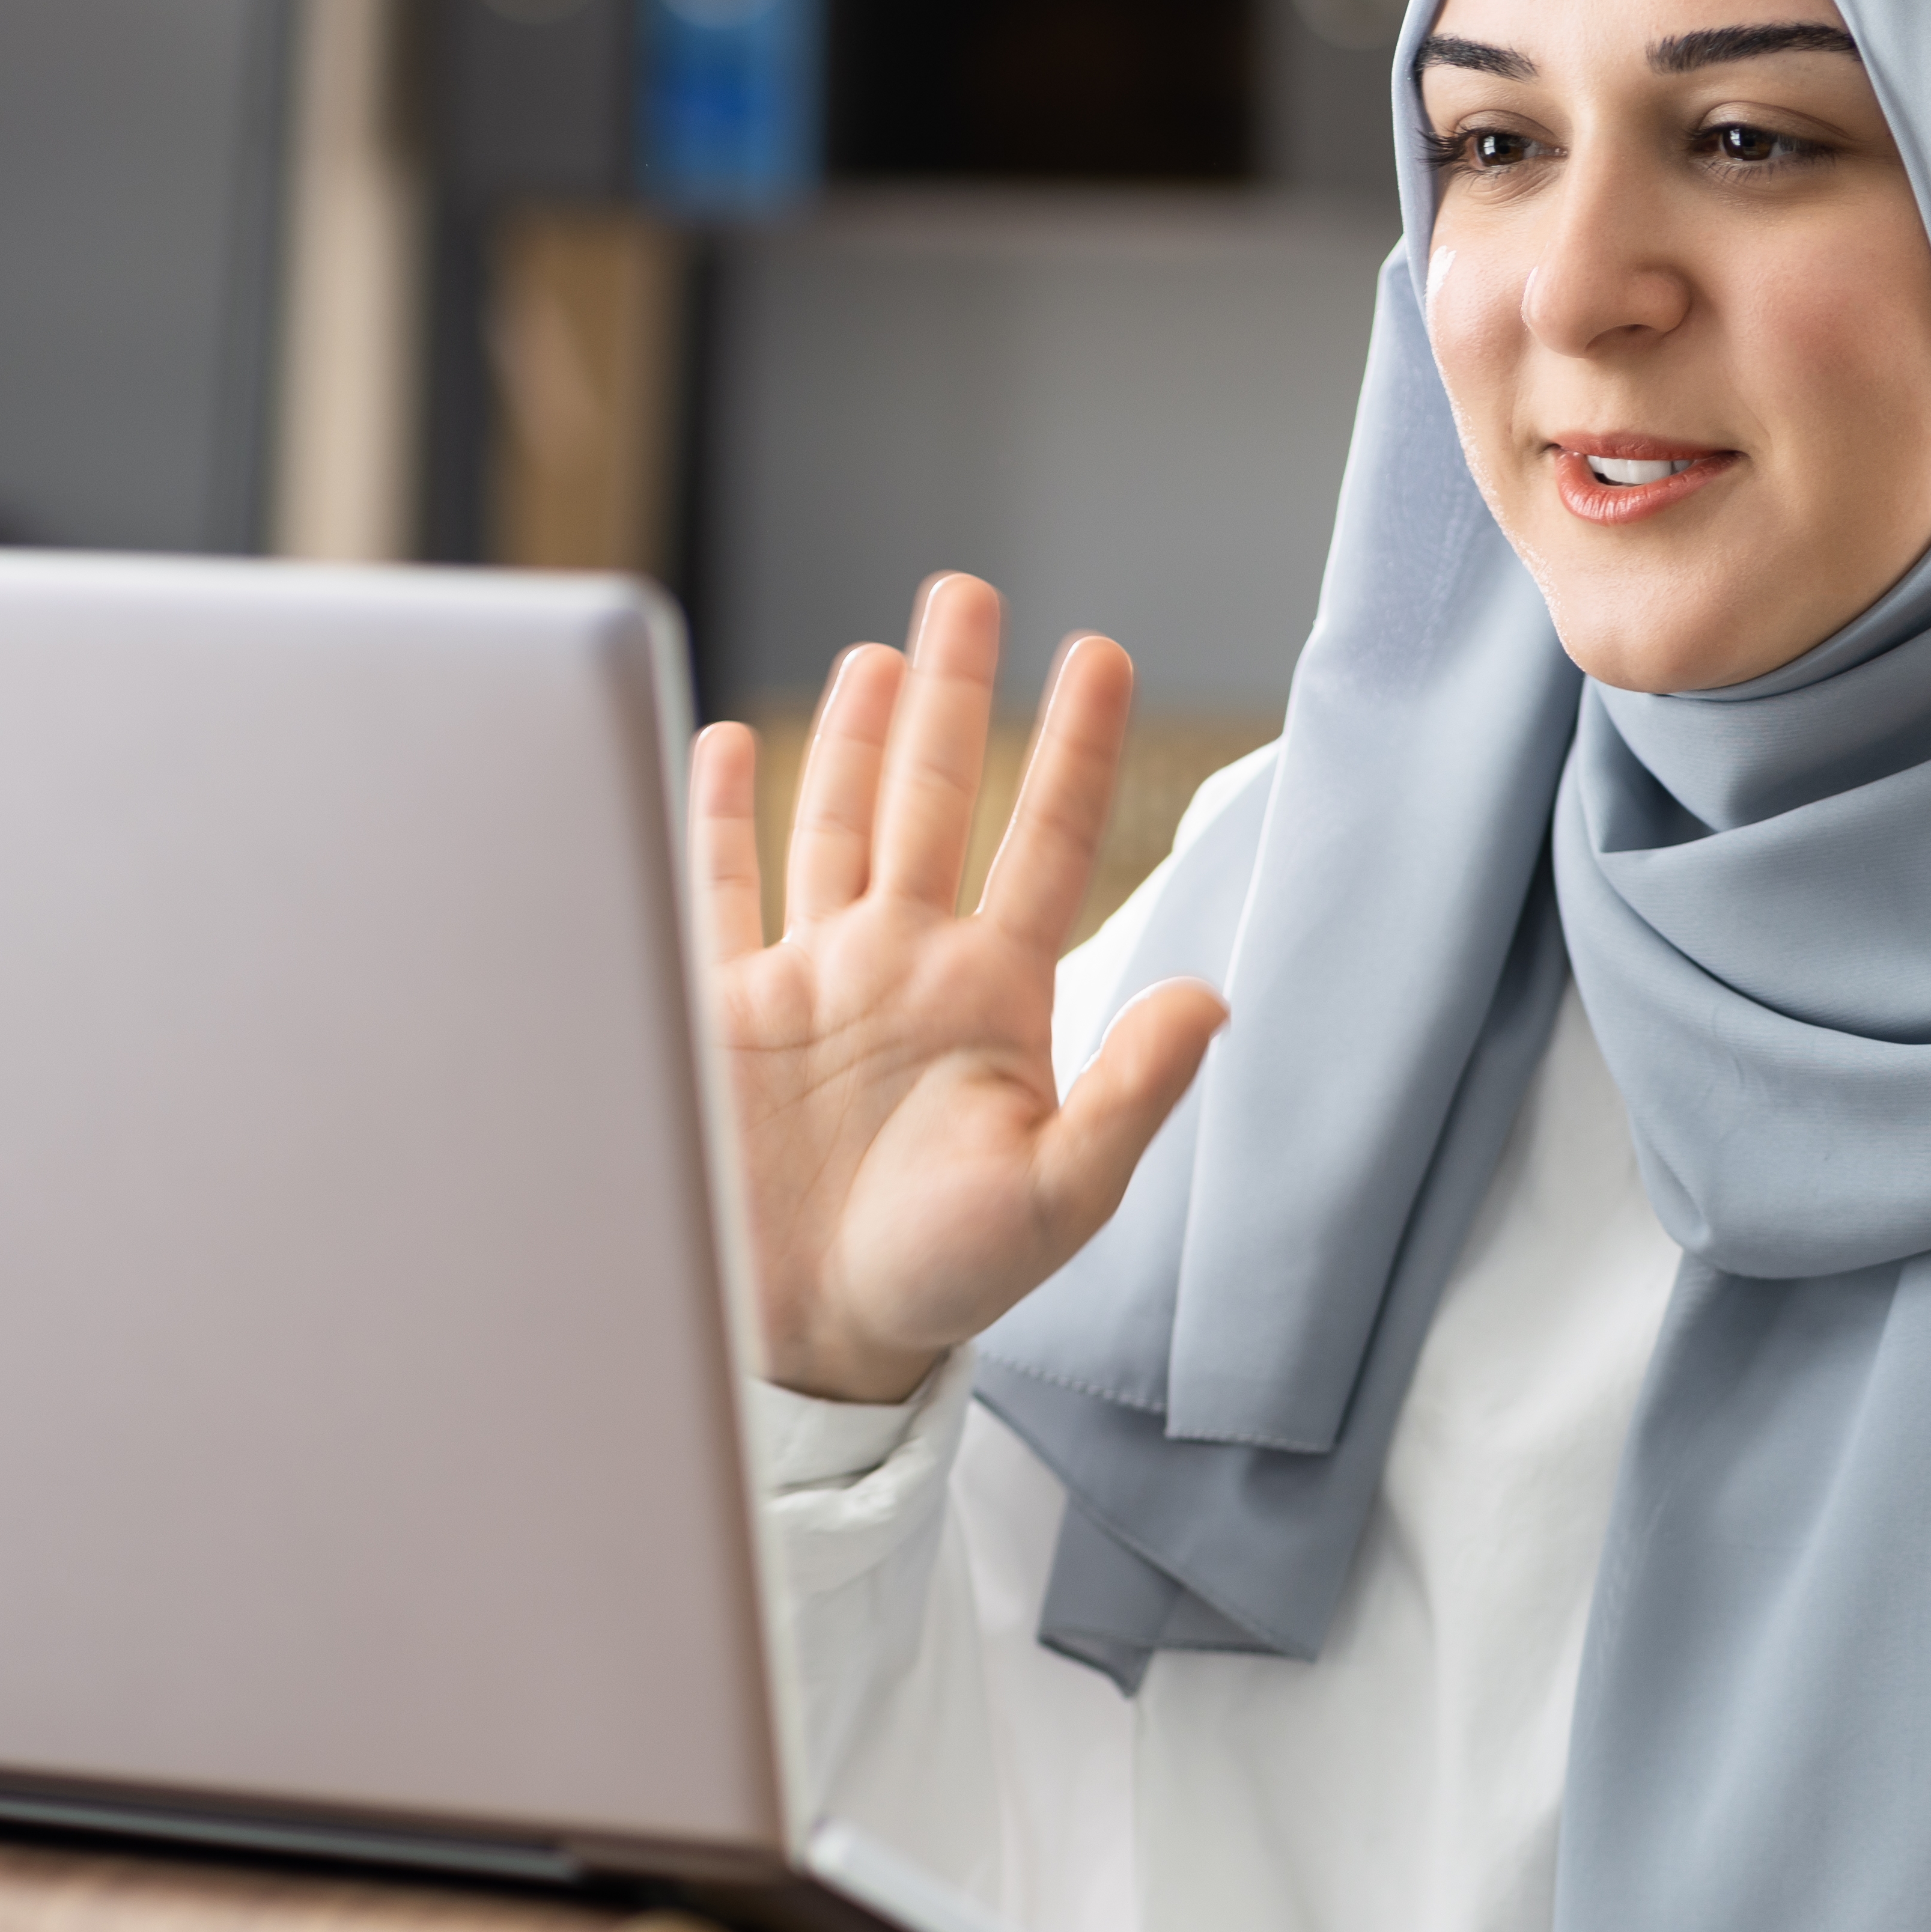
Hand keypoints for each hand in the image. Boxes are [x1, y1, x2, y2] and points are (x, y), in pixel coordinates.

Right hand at [693, 575, 1226, 1405]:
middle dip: (951, 693)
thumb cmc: (942, 1284)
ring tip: (885, 650)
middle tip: (968, 589)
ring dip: (858, 736)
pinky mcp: (720, 1011)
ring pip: (837, 822)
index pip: (1046, 842)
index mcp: (986, 998)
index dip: (1075, 747)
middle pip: (933, 796)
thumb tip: (1211, 998)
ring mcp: (810, 982)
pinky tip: (726, 741)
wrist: (809, 1341)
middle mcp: (899, 968)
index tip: (1102, 653)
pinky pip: (720, 890)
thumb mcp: (1057, 1197)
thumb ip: (1130, 1094)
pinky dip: (720, 816)